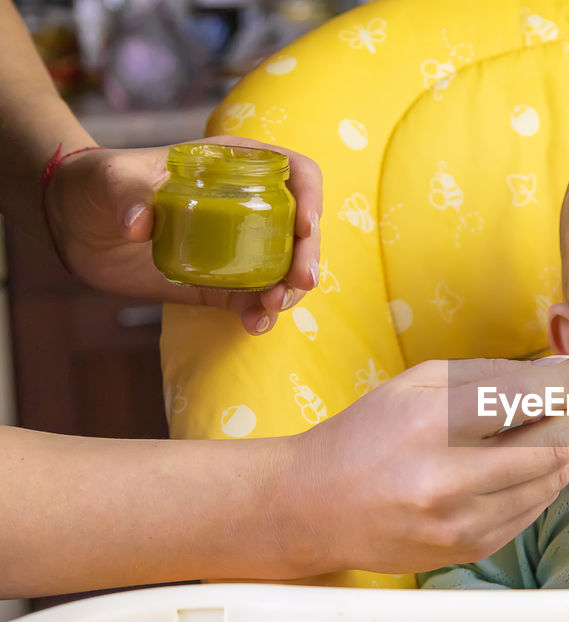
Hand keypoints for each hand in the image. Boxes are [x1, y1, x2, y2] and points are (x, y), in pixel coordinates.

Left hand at [42, 135, 321, 334]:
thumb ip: (126, 191)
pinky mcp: (221, 282)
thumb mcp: (112, 179)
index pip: (295, 173)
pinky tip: (255, 325)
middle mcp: (248, 206)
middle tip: (299, 281)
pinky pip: (253, 299)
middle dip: (308, 256)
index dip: (310, 197)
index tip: (304, 228)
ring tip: (271, 307)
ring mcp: (238, 247)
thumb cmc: (98, 185)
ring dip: (290, 290)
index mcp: (236, 167)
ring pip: (285, 268)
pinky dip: (261, 314)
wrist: (75, 225)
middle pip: (301, 228)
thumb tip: (139, 222)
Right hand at [284, 357, 568, 573]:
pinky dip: (545, 483)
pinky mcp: (469, 549)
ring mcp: (461, 523)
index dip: (567, 387)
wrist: (314, 507)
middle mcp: (448, 480)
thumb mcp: (415, 385)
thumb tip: (554, 375)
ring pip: (550, 483)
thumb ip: (488, 375)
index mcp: (430, 425)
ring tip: (567, 428)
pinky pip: (531, 511)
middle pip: (551, 446)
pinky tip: (538, 464)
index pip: (525, 400)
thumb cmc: (366, 436)